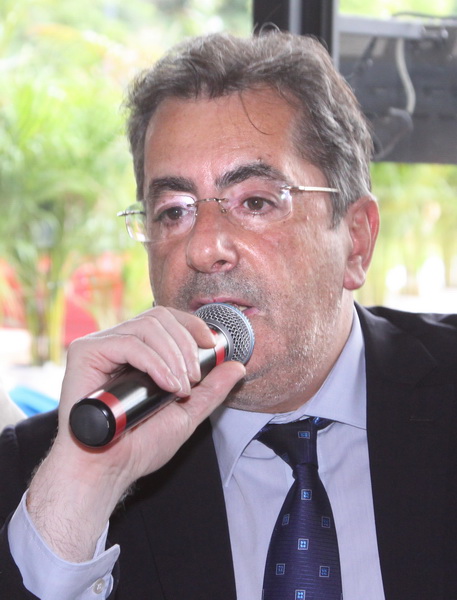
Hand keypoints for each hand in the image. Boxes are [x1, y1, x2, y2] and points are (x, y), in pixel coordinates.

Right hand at [27, 306, 245, 560]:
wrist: (107, 470)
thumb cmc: (139, 446)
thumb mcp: (187, 413)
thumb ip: (211, 389)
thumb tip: (237, 366)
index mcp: (138, 352)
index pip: (167, 319)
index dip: (192, 325)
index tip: (212, 345)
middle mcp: (118, 344)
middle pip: (159, 317)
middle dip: (186, 344)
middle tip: (195, 378)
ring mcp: (101, 346)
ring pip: (147, 326)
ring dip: (174, 356)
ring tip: (180, 388)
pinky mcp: (85, 353)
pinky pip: (128, 343)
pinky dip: (154, 362)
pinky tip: (166, 385)